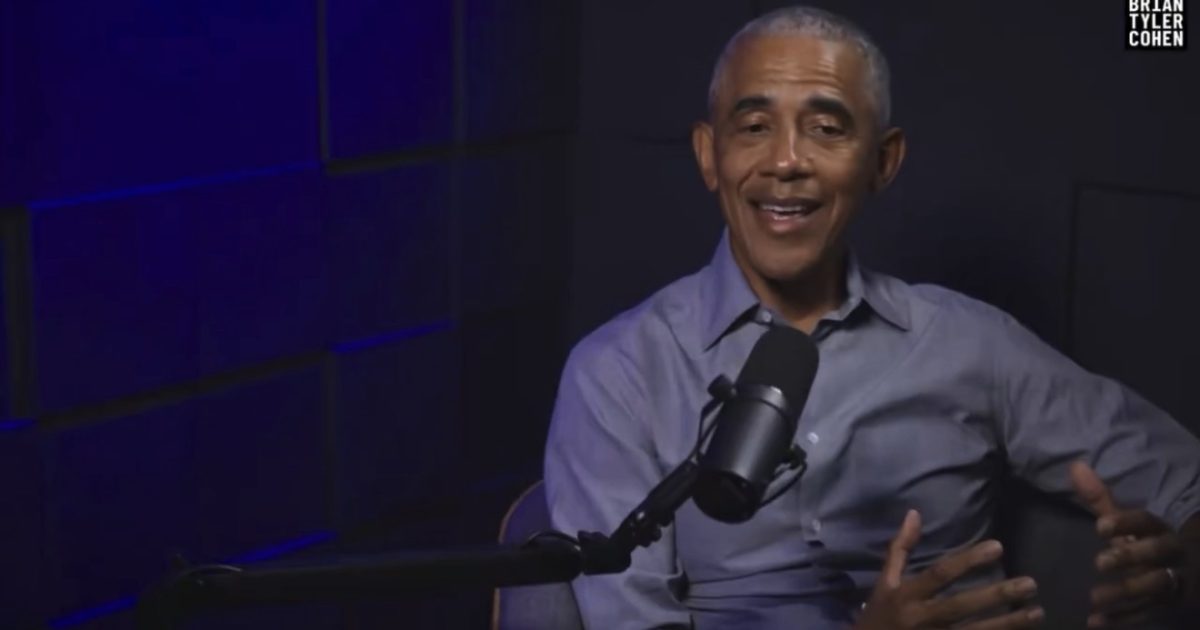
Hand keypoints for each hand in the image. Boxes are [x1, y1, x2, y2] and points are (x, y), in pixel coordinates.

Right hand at [855, 510, 1043, 628]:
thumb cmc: (879, 615)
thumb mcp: (885, 582)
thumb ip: (900, 549)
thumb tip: (914, 514)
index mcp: (907, 595)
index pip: (940, 574)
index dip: (968, 560)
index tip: (998, 547)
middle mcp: (922, 618)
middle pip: (963, 606)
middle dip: (997, 595)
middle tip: (1030, 584)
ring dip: (1008, 624)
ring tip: (1037, 612)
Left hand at [1069, 461, 1187, 626]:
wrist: (1195, 573)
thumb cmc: (1150, 543)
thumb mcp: (1130, 522)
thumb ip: (1102, 499)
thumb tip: (1075, 466)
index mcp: (1161, 528)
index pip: (1146, 521)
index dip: (1125, 523)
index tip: (1100, 526)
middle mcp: (1173, 553)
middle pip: (1156, 553)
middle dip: (1130, 557)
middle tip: (1099, 562)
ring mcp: (1176, 580)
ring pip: (1155, 585)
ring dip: (1125, 592)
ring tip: (1093, 598)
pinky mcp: (1173, 605)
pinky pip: (1149, 612)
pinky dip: (1123, 618)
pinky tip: (1096, 622)